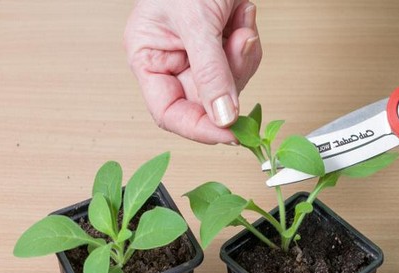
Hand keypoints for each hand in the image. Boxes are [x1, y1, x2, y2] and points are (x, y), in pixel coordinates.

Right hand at [124, 0, 261, 143]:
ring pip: (231, 84)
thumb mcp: (195, 22)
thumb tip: (223, 118)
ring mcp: (200, 55)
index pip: (170, 113)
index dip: (199, 128)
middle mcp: (173, 61)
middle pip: (208, 101)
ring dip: (243, 55)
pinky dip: (249, 40)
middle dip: (231, 77)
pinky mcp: (223, 46)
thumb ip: (209, 72)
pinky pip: (243, 62)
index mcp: (149, 57)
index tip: (230, 134)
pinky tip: (242, 13)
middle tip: (240, 47)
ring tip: (239, 18)